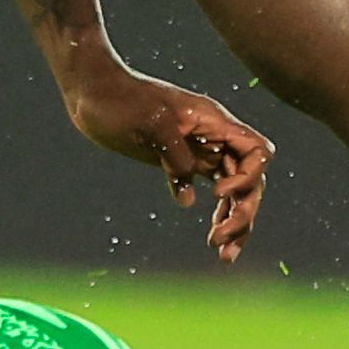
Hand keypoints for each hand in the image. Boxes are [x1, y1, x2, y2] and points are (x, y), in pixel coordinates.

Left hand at [63, 67, 271, 260]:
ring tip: (224, 256)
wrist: (93, 93)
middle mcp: (214, 137)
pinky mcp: (181, 162)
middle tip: (217, 241)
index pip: (256, 151)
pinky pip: (212, 190)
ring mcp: (200, 150)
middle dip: (242, 212)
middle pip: (249, 178)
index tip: (217, 193)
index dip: (247, 177)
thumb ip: (175, 156)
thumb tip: (189, 199)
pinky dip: (217, 214)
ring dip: (235, 221)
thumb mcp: (150, 123)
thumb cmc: (120, 99)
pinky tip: (211, 237)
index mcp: (213, 121)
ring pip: (234, 190)